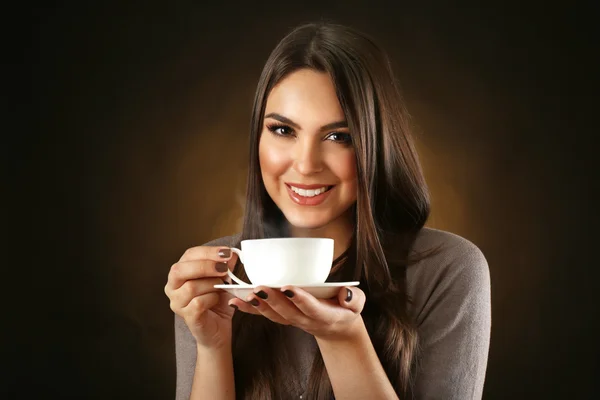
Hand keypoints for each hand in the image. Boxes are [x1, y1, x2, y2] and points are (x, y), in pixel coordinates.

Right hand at [164, 246, 237, 348]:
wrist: (218, 329)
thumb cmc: (217, 301)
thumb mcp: (223, 279)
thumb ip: (225, 266)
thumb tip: (233, 254)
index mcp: (180, 273)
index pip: (189, 255)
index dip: (207, 252)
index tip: (226, 252)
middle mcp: (173, 287)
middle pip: (180, 270)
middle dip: (205, 266)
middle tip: (224, 268)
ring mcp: (177, 303)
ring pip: (191, 287)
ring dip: (212, 285)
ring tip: (222, 288)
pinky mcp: (187, 317)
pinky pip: (198, 303)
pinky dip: (212, 299)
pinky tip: (218, 300)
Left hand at [228, 285, 365, 340]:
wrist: (337, 325)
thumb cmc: (345, 308)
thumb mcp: (357, 304)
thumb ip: (354, 298)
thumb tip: (346, 295)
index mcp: (325, 316)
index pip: (311, 308)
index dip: (300, 298)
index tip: (288, 287)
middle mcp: (306, 321)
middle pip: (288, 312)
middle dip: (273, 300)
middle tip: (260, 288)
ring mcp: (293, 321)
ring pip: (274, 315)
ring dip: (259, 306)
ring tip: (245, 294)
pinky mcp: (283, 318)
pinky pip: (265, 315)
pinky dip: (250, 309)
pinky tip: (235, 301)